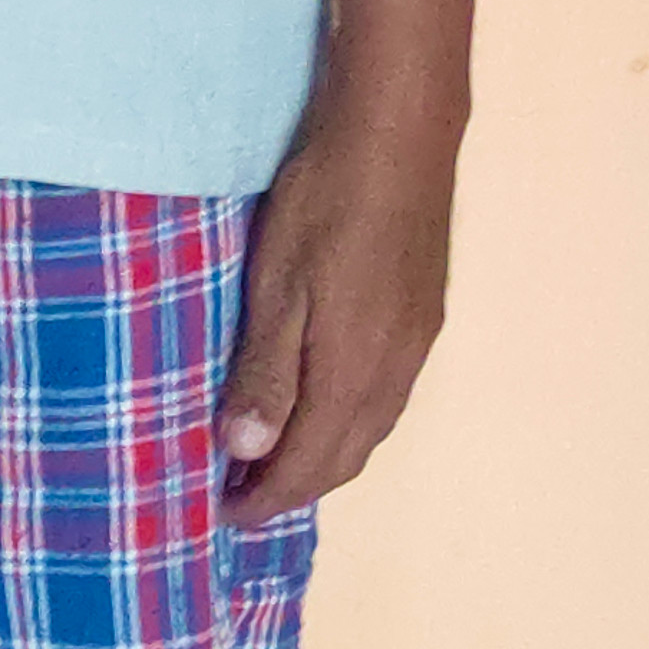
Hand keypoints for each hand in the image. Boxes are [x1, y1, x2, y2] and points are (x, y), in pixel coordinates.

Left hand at [213, 90, 459, 524]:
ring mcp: (416, 343)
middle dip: (294, 487)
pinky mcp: (424, 315)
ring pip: (370, 429)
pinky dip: (349, 420)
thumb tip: (248, 454)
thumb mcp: (277, 284)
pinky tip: (323, 404)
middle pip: (345, 458)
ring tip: (273, 458)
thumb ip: (267, 370)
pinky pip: (385, 396)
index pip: (309, 465)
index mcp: (353, 373)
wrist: (398, 136)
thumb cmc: (324, 203)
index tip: (224, 513)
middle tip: (241, 495)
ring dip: (324, 456)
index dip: (268, 498)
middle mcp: (394, 371)